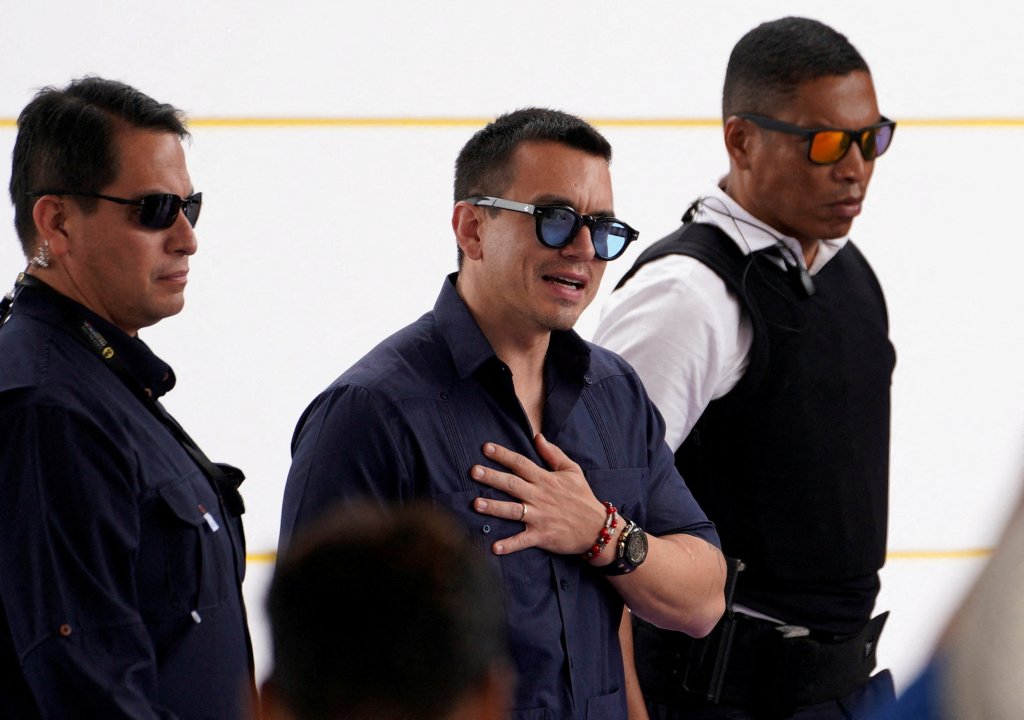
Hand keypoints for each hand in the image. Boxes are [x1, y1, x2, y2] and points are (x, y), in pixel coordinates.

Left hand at [471, 433, 611, 561]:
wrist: (598, 528)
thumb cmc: (583, 498)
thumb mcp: (572, 470)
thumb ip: (553, 453)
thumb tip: (538, 437)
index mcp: (546, 480)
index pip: (521, 463)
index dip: (503, 455)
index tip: (486, 447)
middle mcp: (540, 497)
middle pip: (512, 484)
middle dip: (492, 477)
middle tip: (474, 471)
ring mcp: (540, 517)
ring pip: (513, 511)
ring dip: (494, 507)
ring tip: (476, 504)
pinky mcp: (542, 536)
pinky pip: (522, 541)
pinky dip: (509, 545)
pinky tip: (494, 547)